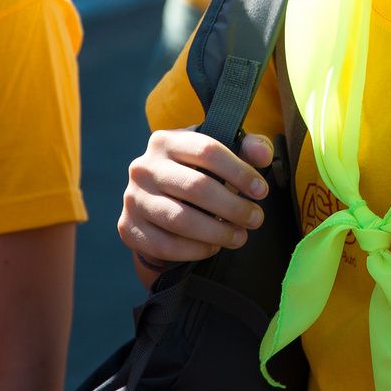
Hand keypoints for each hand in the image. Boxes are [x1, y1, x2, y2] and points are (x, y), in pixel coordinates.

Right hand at [118, 129, 274, 264]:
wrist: (157, 200)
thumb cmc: (197, 172)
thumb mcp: (220, 153)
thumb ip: (247, 147)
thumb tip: (262, 154)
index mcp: (166, 140)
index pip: (207, 151)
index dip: (239, 172)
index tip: (261, 191)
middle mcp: (143, 167)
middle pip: (196, 187)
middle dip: (233, 207)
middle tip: (256, 219)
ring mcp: (133, 198)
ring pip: (180, 220)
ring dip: (217, 232)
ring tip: (240, 236)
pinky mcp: (128, 227)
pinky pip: (165, 245)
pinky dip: (195, 250)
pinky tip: (214, 246)